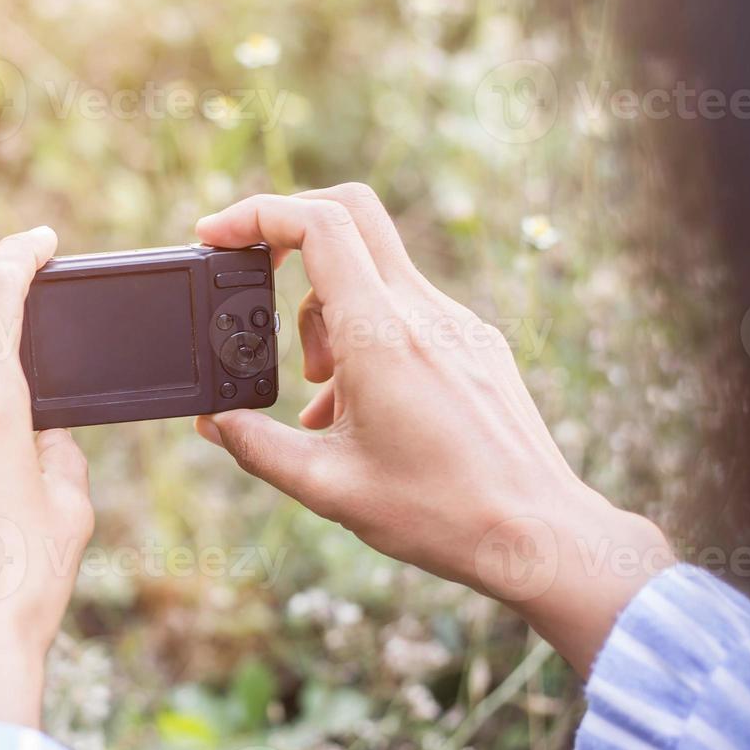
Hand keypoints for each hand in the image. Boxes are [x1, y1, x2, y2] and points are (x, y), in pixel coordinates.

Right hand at [193, 184, 672, 673]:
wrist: (538, 536)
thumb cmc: (439, 515)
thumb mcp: (328, 486)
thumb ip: (256, 447)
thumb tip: (212, 422)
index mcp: (381, 336)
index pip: (319, 225)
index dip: (258, 214)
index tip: (216, 236)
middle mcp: (423, 312)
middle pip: (350, 213)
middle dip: (288, 228)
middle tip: (253, 273)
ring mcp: (456, 321)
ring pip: (372, 270)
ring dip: (326, 307)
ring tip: (319, 391)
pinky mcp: (475, 341)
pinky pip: (404, 307)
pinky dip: (364, 332)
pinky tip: (360, 403)